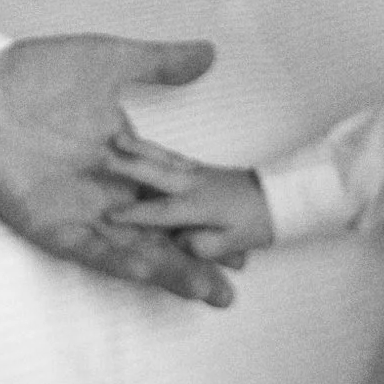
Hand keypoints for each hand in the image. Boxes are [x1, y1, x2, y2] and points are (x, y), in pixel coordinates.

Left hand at [0, 34, 234, 306]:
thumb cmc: (37, 70)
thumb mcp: (107, 60)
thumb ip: (158, 62)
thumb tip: (208, 54)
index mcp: (121, 156)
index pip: (172, 193)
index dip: (206, 216)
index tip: (244, 237)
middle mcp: (103, 189)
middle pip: (157, 231)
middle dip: (194, 259)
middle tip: (236, 284)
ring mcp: (76, 208)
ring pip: (131, 248)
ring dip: (168, 269)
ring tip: (209, 291)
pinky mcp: (48, 222)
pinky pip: (90, 248)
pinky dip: (121, 261)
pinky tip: (153, 271)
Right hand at [105, 130, 273, 265]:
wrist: (281, 196)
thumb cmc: (256, 221)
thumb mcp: (233, 242)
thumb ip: (203, 245)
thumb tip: (180, 242)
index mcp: (197, 204)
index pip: (160, 211)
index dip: (134, 215)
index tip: (108, 215)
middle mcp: (191, 183)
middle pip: (154, 171)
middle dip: (128, 164)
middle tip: (102, 155)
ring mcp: (194, 171)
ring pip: (160, 157)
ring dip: (137, 147)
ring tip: (115, 138)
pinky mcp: (198, 166)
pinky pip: (170, 155)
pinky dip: (152, 148)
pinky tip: (138, 143)